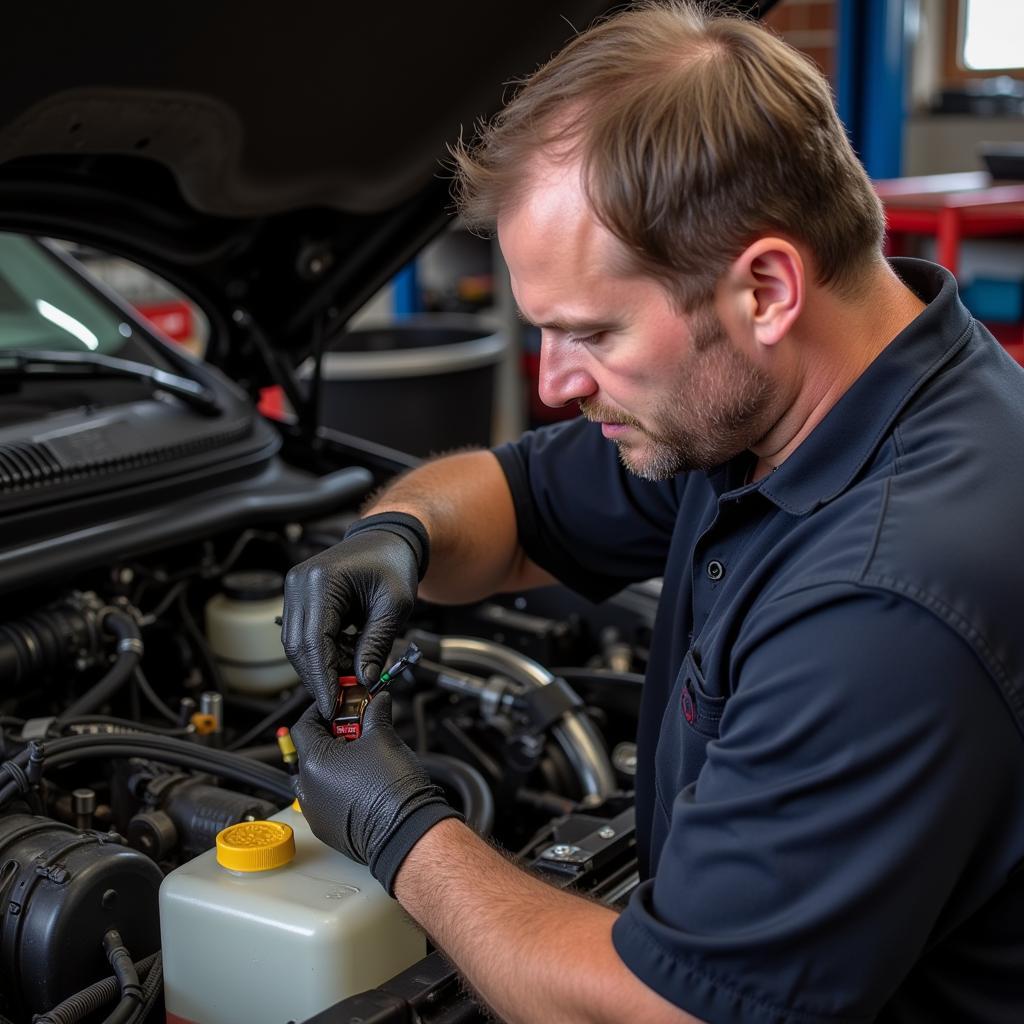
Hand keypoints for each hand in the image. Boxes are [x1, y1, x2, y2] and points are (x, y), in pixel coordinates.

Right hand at [282, 513, 426, 717]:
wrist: (387, 539)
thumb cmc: (394, 564)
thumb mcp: (394, 606)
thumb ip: (376, 644)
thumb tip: (363, 680)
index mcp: (322, 582)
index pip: (313, 641)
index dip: (321, 678)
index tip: (332, 705)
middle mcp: (300, 584)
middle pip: (298, 646)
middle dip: (320, 676)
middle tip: (343, 697)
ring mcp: (295, 589)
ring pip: (297, 644)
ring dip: (322, 665)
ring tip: (353, 670)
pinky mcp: (299, 597)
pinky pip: (304, 634)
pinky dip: (323, 651)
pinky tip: (347, 654)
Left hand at [290, 696, 459, 893]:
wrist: (405, 830)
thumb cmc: (392, 789)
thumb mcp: (384, 738)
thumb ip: (375, 713)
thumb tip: (378, 702)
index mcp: (314, 763)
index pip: (303, 726)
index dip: (320, 712)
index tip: (338, 707)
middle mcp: (307, 789)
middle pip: (309, 751)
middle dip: (331, 736)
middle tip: (355, 730)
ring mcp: (315, 811)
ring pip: (315, 777)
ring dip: (332, 763)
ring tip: (359, 757)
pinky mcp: (326, 827)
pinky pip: (323, 799)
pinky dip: (336, 787)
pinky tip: (360, 782)